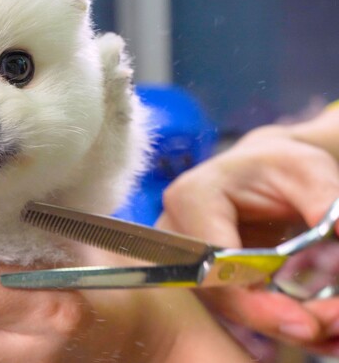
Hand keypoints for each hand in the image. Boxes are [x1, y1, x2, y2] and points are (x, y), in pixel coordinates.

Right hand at [156, 125, 338, 353]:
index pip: (214, 259)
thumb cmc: (279, 166)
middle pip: (215, 291)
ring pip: (223, 306)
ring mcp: (182, 258)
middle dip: (271, 317)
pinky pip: (231, 308)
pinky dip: (272, 319)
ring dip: (275, 322)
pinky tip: (310, 325)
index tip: (306, 322)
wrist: (260, 172)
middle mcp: (175, 232)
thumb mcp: (307, 170)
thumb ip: (327, 200)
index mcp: (192, 197)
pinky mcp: (197, 277)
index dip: (255, 296)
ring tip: (325, 327)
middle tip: (324, 330)